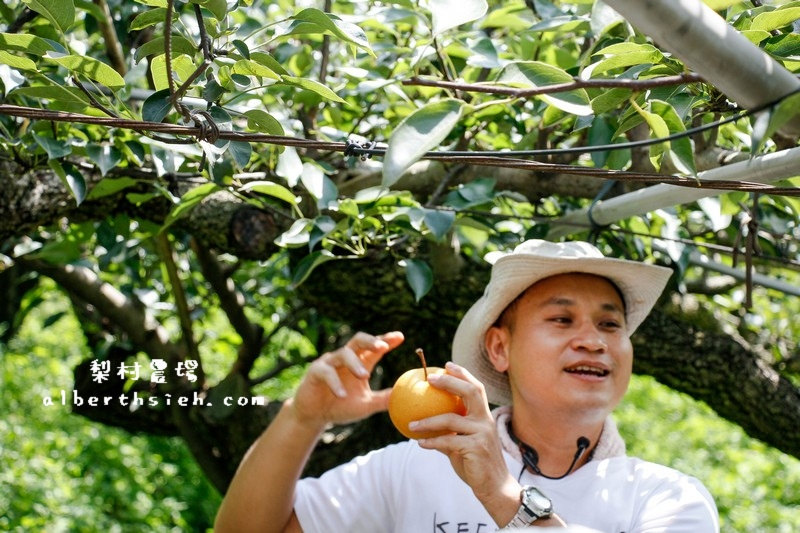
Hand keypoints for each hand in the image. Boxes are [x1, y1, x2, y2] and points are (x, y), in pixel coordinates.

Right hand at [288, 331, 403, 429]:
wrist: (314, 416)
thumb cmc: (341, 406)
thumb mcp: (366, 405)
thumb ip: (383, 399)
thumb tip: (406, 397)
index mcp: (360, 362)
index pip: (374, 347)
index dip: (386, 340)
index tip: (400, 337)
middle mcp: (345, 358)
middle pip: (358, 340)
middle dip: (371, 341)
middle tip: (383, 347)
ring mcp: (330, 363)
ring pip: (343, 353)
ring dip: (355, 363)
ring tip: (365, 376)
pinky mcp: (315, 372)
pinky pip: (326, 372)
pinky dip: (335, 382)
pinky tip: (342, 394)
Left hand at [411, 362, 521, 524]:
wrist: (494, 487)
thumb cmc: (476, 463)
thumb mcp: (462, 443)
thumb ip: (449, 431)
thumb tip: (424, 422)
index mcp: (484, 416)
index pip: (476, 388)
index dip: (463, 374)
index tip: (447, 365)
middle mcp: (485, 421)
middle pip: (471, 392)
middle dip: (451, 382)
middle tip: (430, 379)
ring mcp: (482, 434)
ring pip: (451, 419)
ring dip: (428, 420)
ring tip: (411, 423)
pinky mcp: (476, 448)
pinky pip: (448, 441)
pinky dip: (431, 441)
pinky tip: (419, 443)